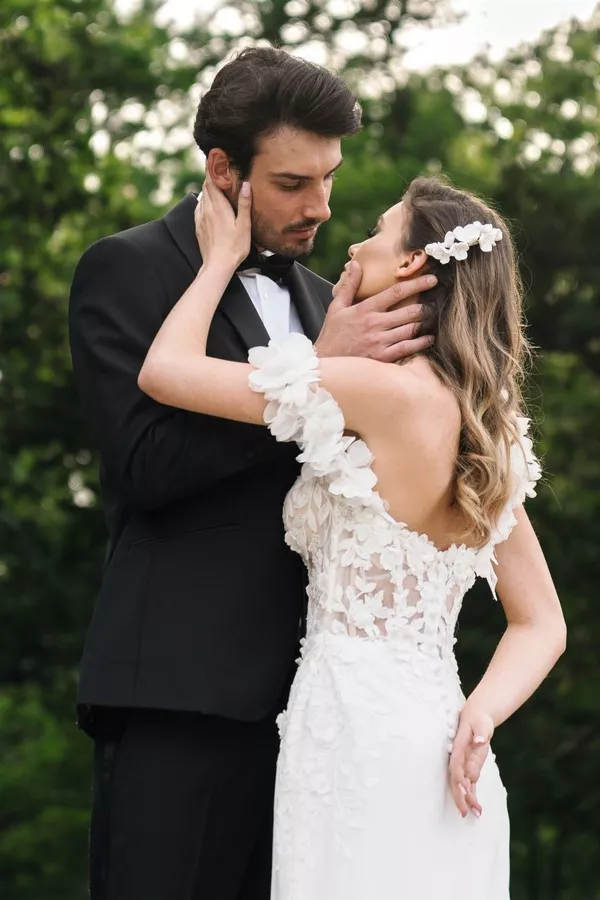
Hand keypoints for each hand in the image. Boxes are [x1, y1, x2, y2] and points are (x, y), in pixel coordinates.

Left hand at [195, 173, 251, 271]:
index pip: (211, 182)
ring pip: (202, 197)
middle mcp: (207, 210)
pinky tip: (208, 204)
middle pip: (206, 187)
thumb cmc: (234, 248)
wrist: (218, 265)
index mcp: (218, 207)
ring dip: (208, 189)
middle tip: (217, 170)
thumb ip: (245, 204)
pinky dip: (204, 201)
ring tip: (215, 185)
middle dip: (211, 177)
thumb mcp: (244, 225)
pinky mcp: (198, 227)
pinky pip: (199, 208)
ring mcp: (201, 218)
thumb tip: (246, 185)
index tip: (215, 160)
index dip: (212, 169)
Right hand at [314, 260, 435, 360]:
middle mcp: (375, 324)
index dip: (417, 284)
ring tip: (433, 318)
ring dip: (425, 323)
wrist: (325, 362)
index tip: (432, 279)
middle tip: (436, 302)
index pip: (396, 292)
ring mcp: (380, 341)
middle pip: (409, 311)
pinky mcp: (382, 357)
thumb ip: (349, 285)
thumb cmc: (332, 334)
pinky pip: (407, 348)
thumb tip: (356, 264)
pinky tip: (428, 338)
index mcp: (365, 309)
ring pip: (411, 329)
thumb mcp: (337, 307)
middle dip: (426, 306)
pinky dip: (421, 342)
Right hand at [448, 707, 493, 818]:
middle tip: (465, 811)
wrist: (476, 718)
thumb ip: (480, 732)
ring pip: (463, 785)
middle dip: (460, 796)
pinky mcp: (471, 768)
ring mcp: (464, 764)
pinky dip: (473, 797)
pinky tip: (477, 810)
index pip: (456, 764)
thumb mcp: (481, 723)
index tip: (465, 789)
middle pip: (456, 779)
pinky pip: (470, 785)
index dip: (459, 777)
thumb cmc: (478, 720)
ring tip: (476, 814)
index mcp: (459, 747)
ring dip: (467, 800)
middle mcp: (459, 758)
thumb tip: (480, 741)